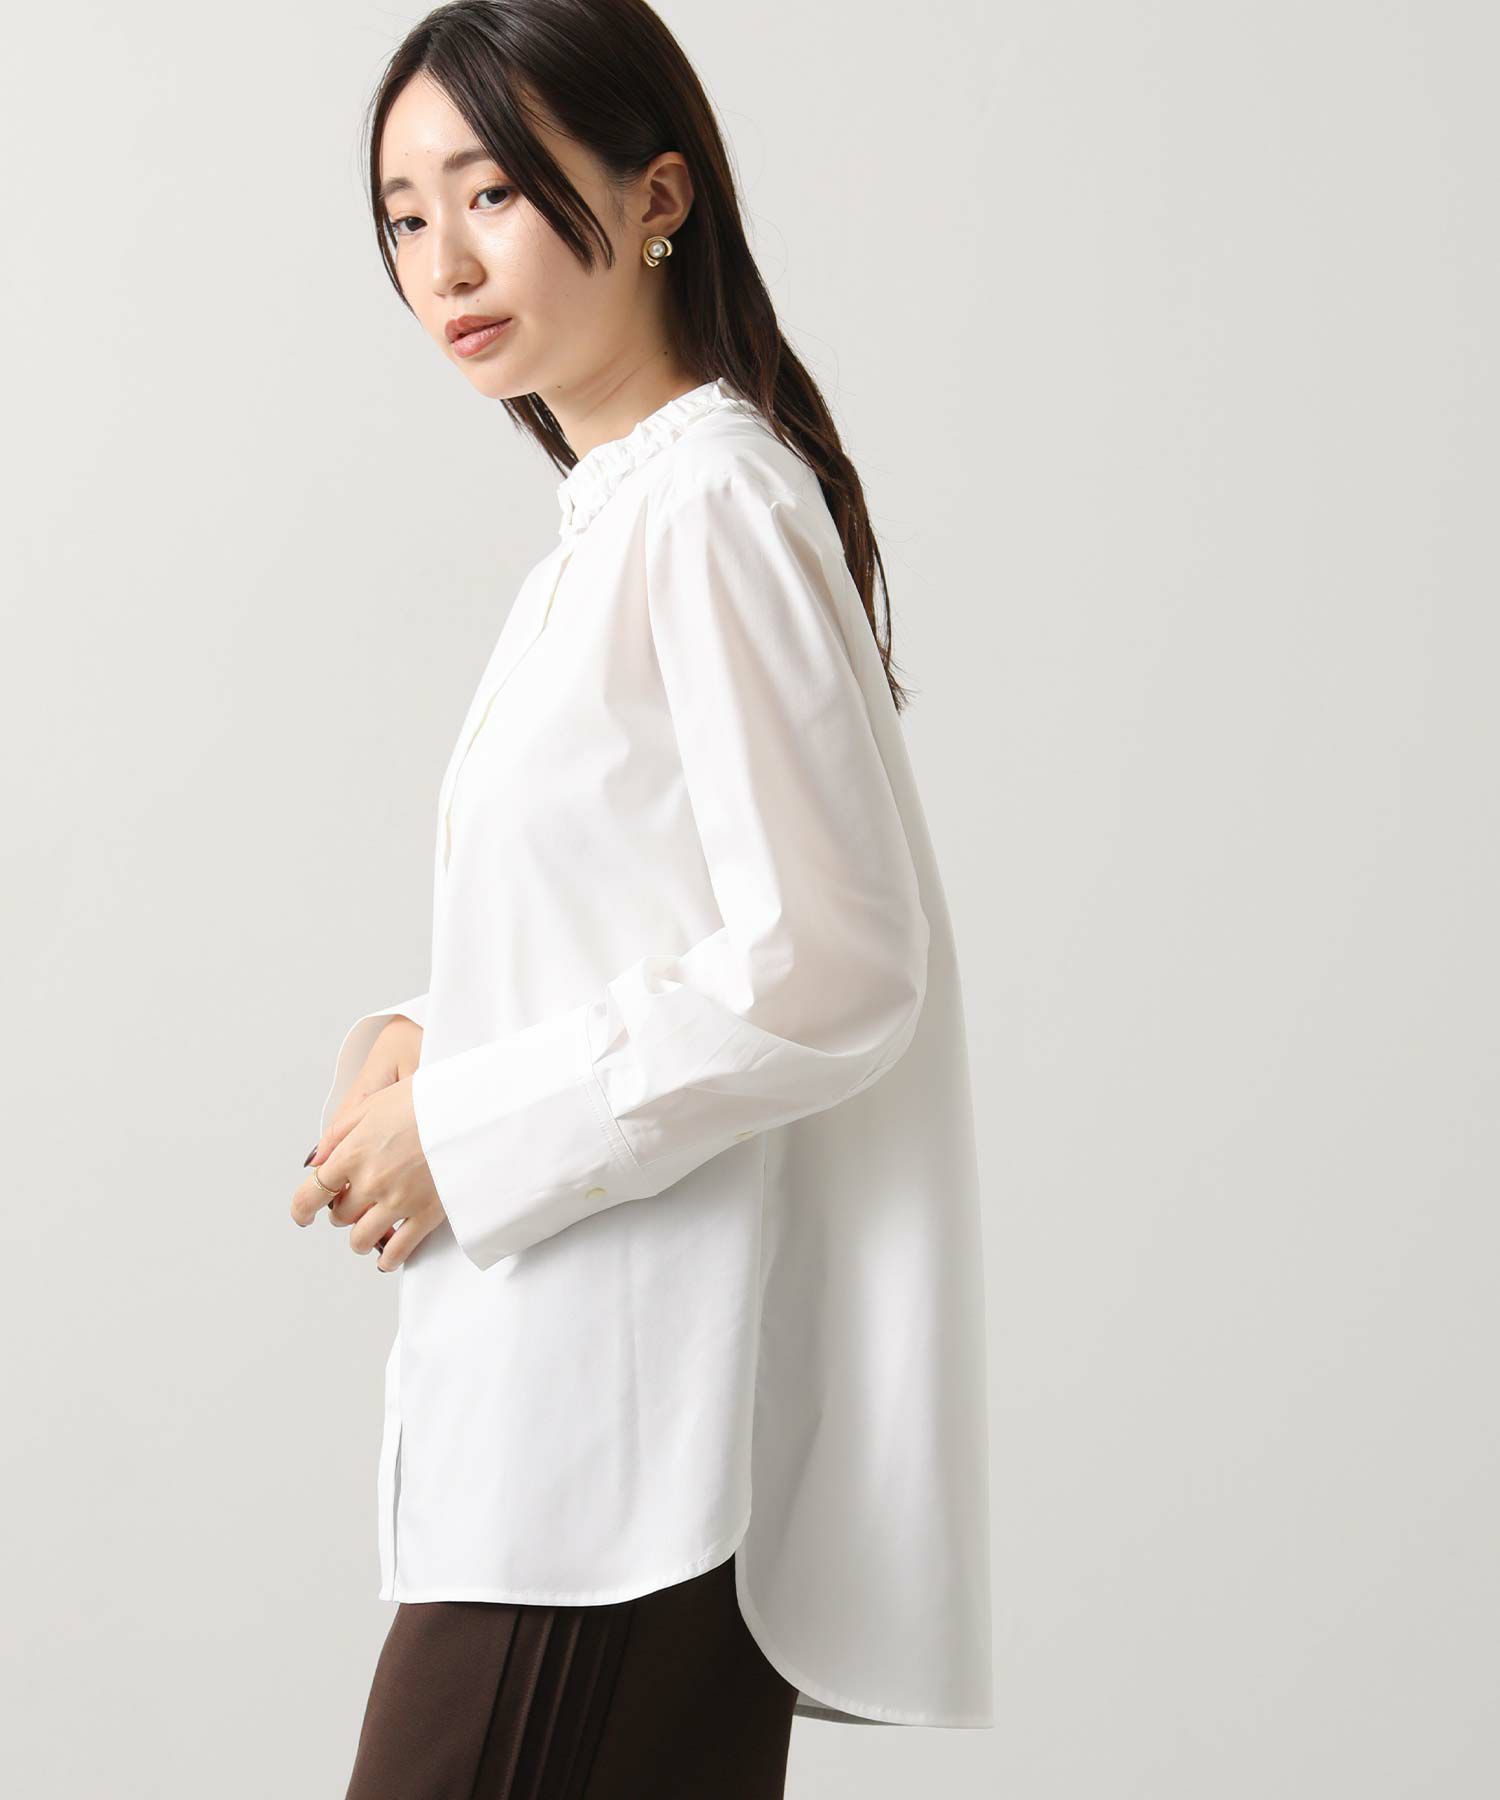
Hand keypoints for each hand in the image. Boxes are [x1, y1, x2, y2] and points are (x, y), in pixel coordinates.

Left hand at [290, 1019, 444, 1269]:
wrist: (472, 1111)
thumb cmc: (426, 1100)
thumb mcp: (374, 1102)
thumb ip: (339, 1132)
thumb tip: (316, 1160)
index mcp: (353, 1154)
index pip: (311, 1194)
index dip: (302, 1210)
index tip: (303, 1215)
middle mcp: (370, 1183)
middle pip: (339, 1216)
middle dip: (342, 1212)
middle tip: (353, 1204)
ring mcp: (398, 1203)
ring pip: (362, 1239)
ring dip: (359, 1239)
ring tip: (367, 1232)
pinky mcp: (426, 1216)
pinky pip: (397, 1251)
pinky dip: (387, 1259)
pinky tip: (386, 1257)